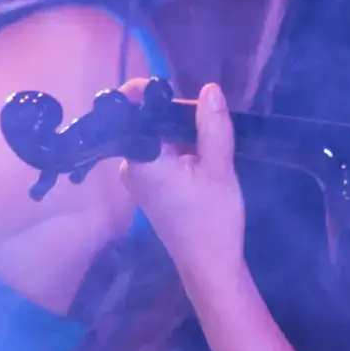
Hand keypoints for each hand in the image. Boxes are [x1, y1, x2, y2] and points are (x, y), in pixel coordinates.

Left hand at [119, 79, 246, 280]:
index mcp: (140, 159)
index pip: (132, 112)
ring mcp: (138, 178)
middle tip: (208, 118)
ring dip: (181, 132)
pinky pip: (160, 154)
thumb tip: (210, 89)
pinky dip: (180, 149)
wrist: (210, 264)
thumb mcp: (219, 168)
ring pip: (157, 138)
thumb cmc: (213, 218)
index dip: (148, 93)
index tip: (171, 86)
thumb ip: (212, 126)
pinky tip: (202, 156)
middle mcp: (130, 166)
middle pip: (146, 122)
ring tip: (210, 138)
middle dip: (175, 114)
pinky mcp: (150, 187)